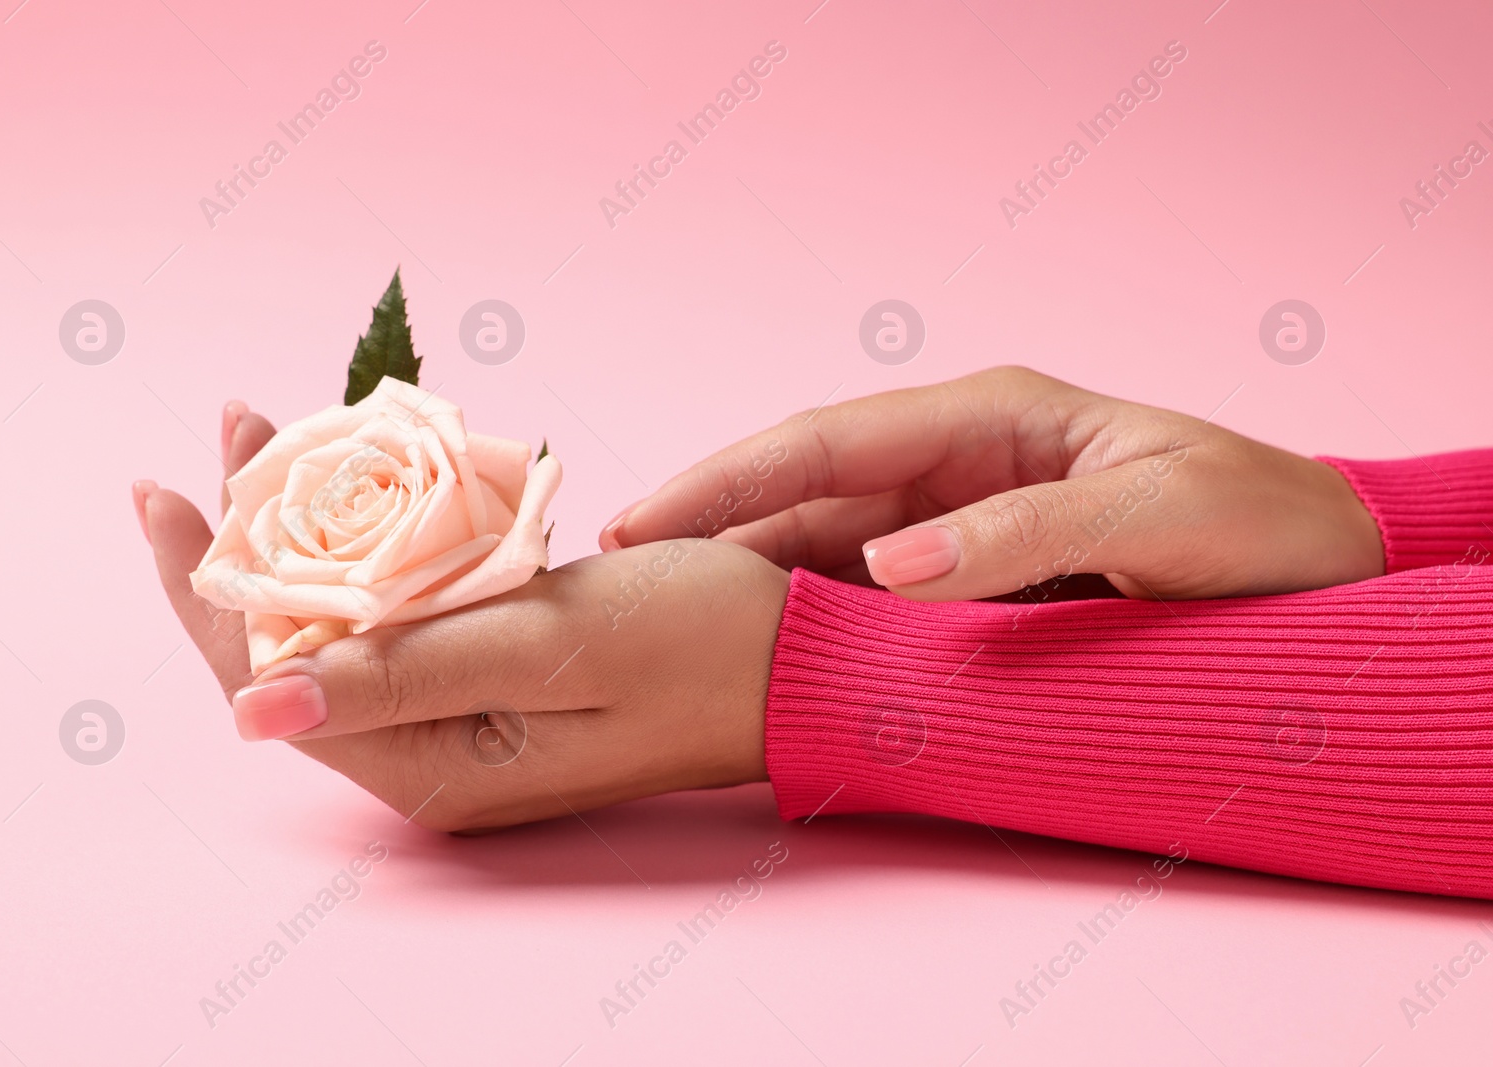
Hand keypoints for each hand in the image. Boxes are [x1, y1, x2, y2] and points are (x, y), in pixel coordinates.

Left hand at [137, 404, 786, 831]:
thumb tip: (249, 708)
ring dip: (316, 533)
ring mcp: (470, 723)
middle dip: (253, 540)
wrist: (810, 663)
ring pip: (351, 623)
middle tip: (240, 426)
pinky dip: (385, 546)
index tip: (169, 489)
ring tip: (288, 437)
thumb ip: (404, 672)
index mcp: (434, 767)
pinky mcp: (504, 684)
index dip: (208, 587)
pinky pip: (411, 614)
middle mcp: (437, 758)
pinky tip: (378, 489)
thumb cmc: (704, 646)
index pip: (272, 680)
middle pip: (298, 647)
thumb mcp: (553, 645)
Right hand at [601, 366, 1384, 600]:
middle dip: (707, 533)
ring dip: (747, 586)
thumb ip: (1026, 531)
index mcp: (987, 419)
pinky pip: (872, 608)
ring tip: (658, 625)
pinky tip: (759, 658)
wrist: (1332, 575)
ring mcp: (958, 532)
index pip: (824, 441)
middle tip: (610, 583)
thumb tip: (889, 566)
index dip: (723, 480)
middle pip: (802, 500)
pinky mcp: (973, 591)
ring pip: (823, 556)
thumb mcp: (1160, 511)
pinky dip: (811, 630)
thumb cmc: (1262, 523)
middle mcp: (955, 470)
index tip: (636, 520)